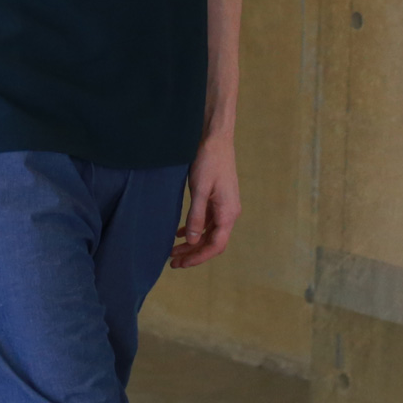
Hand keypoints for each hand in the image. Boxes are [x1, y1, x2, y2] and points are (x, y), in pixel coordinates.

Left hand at [169, 132, 239, 268]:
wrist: (216, 138)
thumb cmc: (209, 161)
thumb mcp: (200, 189)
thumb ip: (197, 216)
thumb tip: (193, 241)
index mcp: (228, 213)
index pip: (215, 245)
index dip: (198, 258)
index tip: (181, 264)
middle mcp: (229, 213)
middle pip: (212, 242)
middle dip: (193, 254)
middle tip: (173, 262)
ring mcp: (225, 206)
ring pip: (209, 232)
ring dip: (193, 243)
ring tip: (174, 250)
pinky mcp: (218, 199)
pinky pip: (208, 221)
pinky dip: (195, 229)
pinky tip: (181, 233)